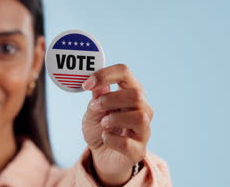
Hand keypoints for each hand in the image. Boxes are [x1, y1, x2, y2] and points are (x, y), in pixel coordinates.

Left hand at [82, 64, 152, 185]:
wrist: (101, 156)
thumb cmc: (100, 128)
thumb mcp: (93, 111)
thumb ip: (96, 97)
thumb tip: (97, 85)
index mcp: (129, 92)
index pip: (124, 72)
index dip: (105, 74)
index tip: (86, 85)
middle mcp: (142, 109)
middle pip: (136, 94)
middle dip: (111, 99)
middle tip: (95, 106)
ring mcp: (143, 130)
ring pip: (140, 117)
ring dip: (115, 118)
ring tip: (103, 123)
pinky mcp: (138, 150)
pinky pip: (129, 143)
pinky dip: (112, 139)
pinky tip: (105, 137)